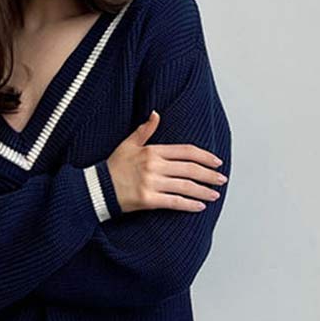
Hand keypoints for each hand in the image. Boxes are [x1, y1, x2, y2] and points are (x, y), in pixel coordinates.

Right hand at [106, 110, 226, 212]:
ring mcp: (151, 183)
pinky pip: (174, 202)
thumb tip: (156, 114)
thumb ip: (145, 130)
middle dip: (209, 175)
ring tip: (215, 194)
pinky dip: (189, 205)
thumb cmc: (113, 166)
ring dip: (203, 191)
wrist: (97, 188)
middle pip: (189, 169)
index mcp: (152, 151)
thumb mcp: (128, 144)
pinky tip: (200, 206)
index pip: (186, 151)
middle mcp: (154, 166)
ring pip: (185, 187)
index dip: (204, 156)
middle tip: (221, 179)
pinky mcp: (148, 200)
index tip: (216, 162)